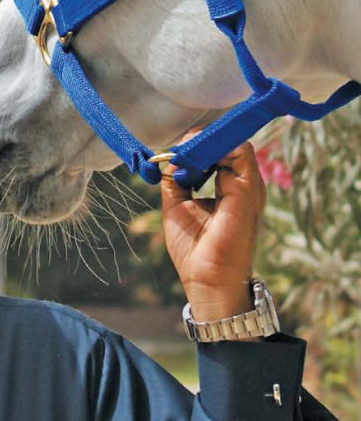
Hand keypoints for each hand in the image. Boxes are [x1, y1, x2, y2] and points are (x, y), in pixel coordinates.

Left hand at [160, 137, 265, 322]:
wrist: (207, 278)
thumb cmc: (194, 248)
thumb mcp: (177, 204)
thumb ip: (175, 178)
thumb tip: (170, 155)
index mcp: (228, 186)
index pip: (216, 151)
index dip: (193, 146)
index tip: (171, 155)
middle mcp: (241, 183)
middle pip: (223, 144)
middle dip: (196, 142)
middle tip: (175, 153)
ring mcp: (248, 184)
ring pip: (231, 143)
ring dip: (202, 144)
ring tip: (181, 159)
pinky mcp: (249, 188)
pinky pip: (240, 150)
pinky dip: (214, 147)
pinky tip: (192, 162)